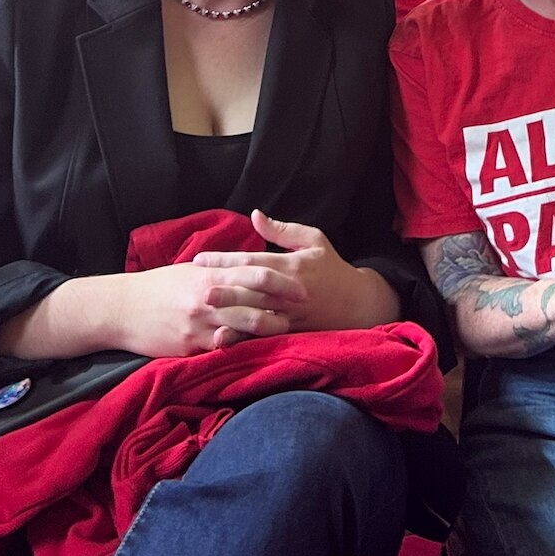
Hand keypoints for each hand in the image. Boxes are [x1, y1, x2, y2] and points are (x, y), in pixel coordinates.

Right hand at [106, 259, 288, 353]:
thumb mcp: (191, 271)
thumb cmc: (160, 287)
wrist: (123, 309)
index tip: (304, 286)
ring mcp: (200, 323)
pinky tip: (258, 352)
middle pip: (255, 301)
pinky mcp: (190, 346)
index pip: (254, 274)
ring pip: (243, 327)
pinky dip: (242, 348)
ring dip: (268, 330)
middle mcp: (208, 298)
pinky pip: (222, 348)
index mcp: (210, 275)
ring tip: (289, 332)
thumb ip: (221, 269)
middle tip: (308, 312)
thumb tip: (249, 264)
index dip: (282, 281)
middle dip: (283, 307)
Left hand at [190, 211, 393, 333]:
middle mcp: (290, 291)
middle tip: (196, 288)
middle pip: (252, 289)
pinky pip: (264, 336)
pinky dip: (243, 338)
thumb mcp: (313, 240)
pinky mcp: (292, 333)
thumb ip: (282, 230)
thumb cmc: (332, 268)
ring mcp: (291, 315)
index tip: (200, 260)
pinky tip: (224, 340)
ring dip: (230, 314)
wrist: (359, 303)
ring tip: (205, 314)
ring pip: (257, 315)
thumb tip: (255, 215)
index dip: (226, 260)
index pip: (254, 261)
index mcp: (293, 266)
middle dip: (224, 288)